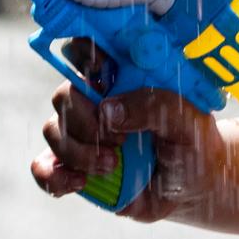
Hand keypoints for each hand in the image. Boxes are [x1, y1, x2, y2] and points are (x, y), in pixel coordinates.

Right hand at [30, 43, 226, 222]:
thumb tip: (107, 111)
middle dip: (85, 122)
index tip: (102, 74)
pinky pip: (44, 166)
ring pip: (53, 130)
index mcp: (123, 79)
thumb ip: (153, 107)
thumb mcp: (186, 120)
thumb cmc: (192, 142)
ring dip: (77, 152)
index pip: (88, 52)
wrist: (194, 186)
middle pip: (65, 96)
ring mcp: (83, 135)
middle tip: (118, 142)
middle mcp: (97, 102)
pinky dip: (52, 176)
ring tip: (112, 167)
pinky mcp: (75, 166)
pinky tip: (79, 183)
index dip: (84, 55)